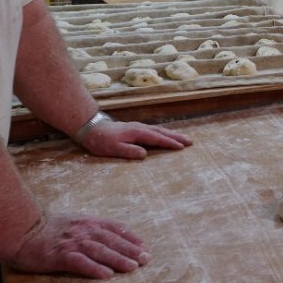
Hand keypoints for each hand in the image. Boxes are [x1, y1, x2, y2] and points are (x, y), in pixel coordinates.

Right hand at [8, 213, 148, 278]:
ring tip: (133, 267)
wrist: (18, 229)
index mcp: (86, 222)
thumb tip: (105, 233)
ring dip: (118, 259)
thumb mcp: (70, 221)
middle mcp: (82, 230)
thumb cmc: (44, 227)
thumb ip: (87, 226)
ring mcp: (71, 242)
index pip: (114, 228)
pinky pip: (80, 262)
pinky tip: (106, 275)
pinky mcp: (58, 255)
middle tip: (146, 259)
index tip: (143, 246)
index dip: (130, 237)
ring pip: (100, 251)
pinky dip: (94, 268)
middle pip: (111, 240)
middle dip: (131, 249)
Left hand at [78, 120, 192, 159]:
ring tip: (183, 138)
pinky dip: (164, 133)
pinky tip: (166, 135)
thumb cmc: (101, 141)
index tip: (181, 147)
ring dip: (172, 134)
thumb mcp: (113, 149)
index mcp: (137, 133)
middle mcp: (140, 128)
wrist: (91, 128)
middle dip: (176, 137)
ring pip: (159, 130)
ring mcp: (139, 127)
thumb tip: (145, 155)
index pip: (157, 139)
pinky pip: (154, 130)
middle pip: (162, 132)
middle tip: (190, 141)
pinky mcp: (136, 128)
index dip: (169, 143)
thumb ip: (129, 151)